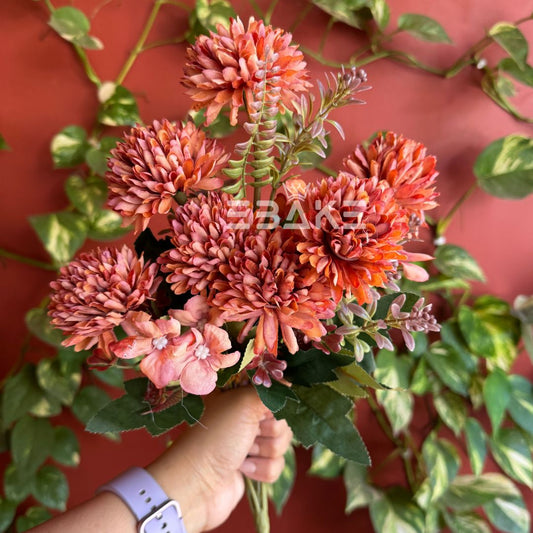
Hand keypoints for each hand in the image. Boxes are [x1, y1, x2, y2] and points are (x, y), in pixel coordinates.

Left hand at [147, 387, 292, 531]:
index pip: (271, 389)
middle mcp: (244, 414)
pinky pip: (277, 464)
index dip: (274, 399)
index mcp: (238, 393)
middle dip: (269, 429)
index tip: (265, 406)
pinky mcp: (254, 466)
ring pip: (282, 441)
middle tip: (250, 432)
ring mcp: (249, 440)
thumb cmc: (216, 438)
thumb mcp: (243, 404)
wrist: (198, 485)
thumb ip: (271, 390)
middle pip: (282, 416)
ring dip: (264, 450)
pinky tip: (243, 470)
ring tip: (242, 454)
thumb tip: (290, 380)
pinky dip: (263, 469)